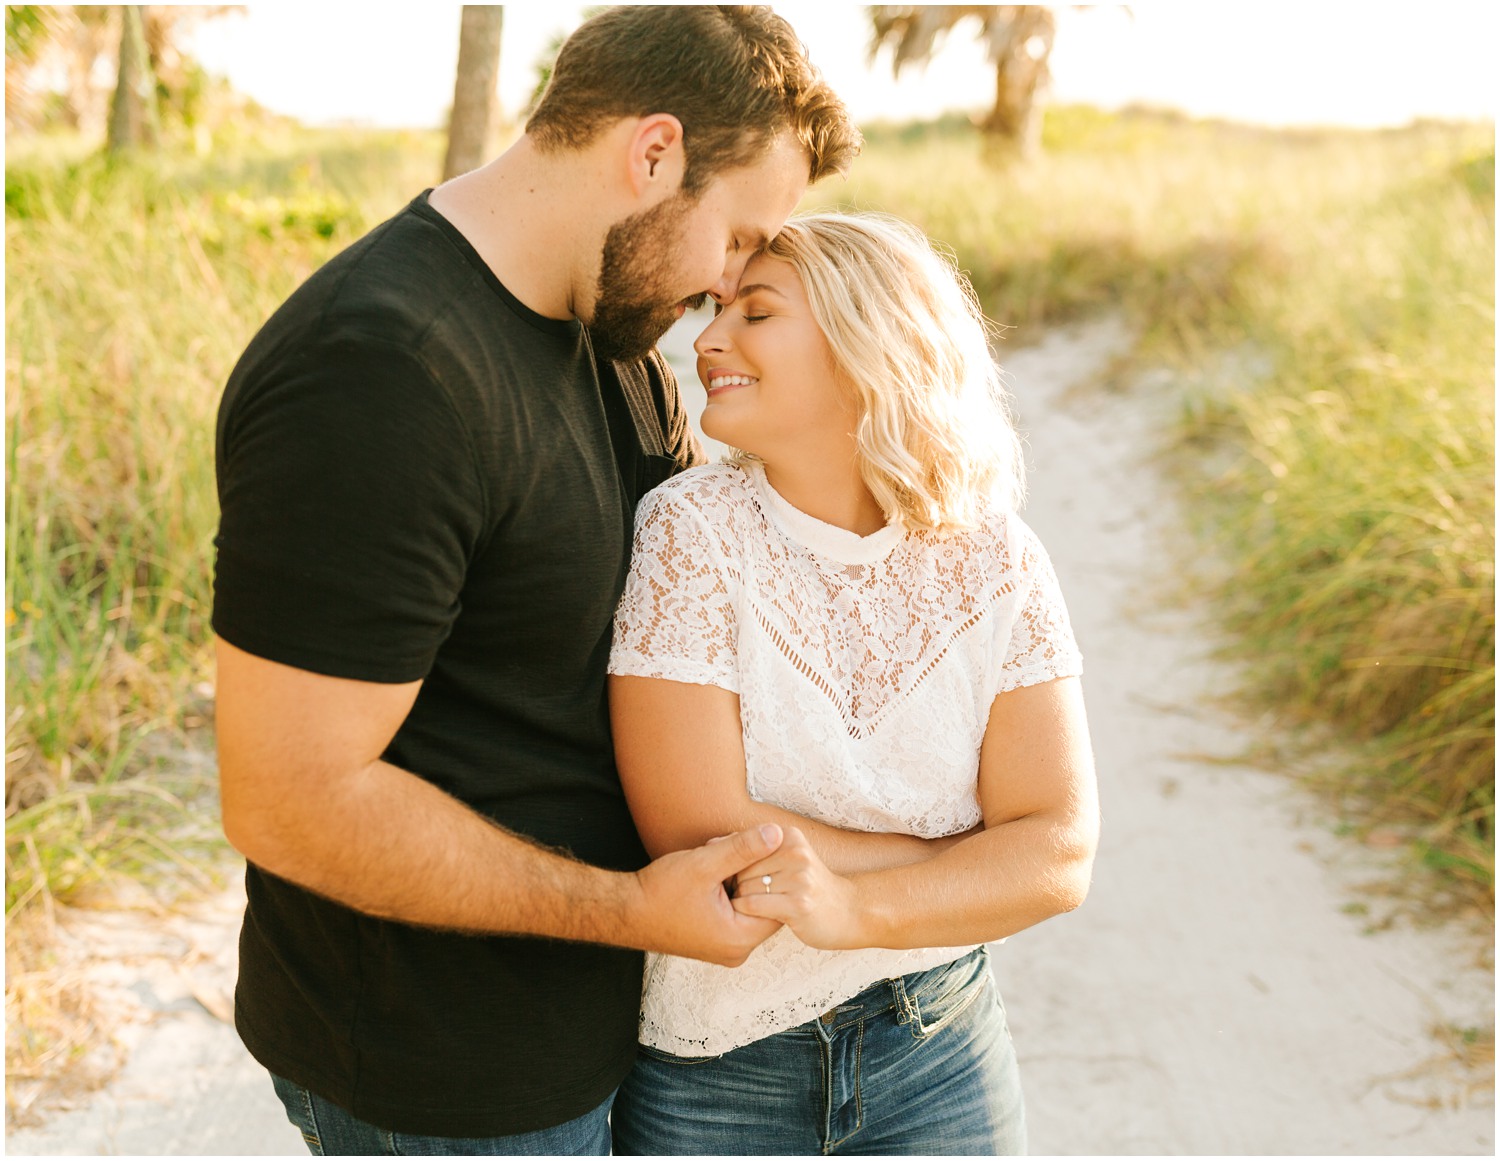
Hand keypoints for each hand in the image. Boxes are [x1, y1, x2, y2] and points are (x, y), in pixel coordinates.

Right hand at [632, 824, 785, 965]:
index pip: (779, 903)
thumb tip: (778, 834)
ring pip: (748, 902)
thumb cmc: (659, 891)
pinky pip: (734, 910)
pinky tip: (709, 870)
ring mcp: (725, 947)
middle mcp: (736, 950)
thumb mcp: (705, 864)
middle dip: (750, 871)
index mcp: (740, 939)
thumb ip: (744, 849)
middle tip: (726, 851)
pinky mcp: (714, 939)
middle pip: (765, 902)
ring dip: (736, 876)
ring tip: (713, 857)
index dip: (770, 871)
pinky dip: (727, 888)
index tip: (752, 849)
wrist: (623, 911)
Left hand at [729, 827, 865, 950]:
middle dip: (736, 885)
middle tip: (748, 897)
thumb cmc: (807, 887)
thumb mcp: (786, 859)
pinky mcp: (798, 903)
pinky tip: (760, 917)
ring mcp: (798, 877)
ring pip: (744, 888)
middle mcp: (794, 851)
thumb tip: (710, 842)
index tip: (736, 880)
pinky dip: (748, 913)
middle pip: (740, 868)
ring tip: (760, 907)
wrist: (849, 912)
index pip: (740, 845)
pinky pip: (752, 905)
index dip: (732, 867)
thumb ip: (753, 850)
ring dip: (743, 902)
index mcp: (788, 836)